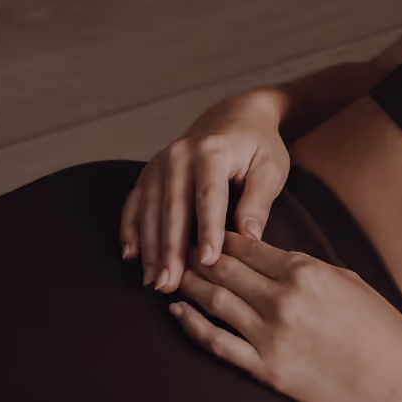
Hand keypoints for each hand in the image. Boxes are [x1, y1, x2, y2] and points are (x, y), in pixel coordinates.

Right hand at [119, 101, 290, 292]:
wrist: (236, 117)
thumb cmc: (258, 147)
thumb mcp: (270, 168)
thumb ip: (258, 202)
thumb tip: (248, 238)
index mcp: (212, 151)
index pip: (208, 197)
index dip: (207, 232)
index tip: (207, 262)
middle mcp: (179, 154)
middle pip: (172, 209)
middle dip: (170, 250)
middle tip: (170, 284)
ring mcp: (159, 163)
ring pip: (150, 211)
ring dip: (150, 249)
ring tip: (154, 282)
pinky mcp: (149, 173)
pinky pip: (135, 204)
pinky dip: (131, 231)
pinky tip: (131, 256)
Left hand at [165, 227, 401, 401]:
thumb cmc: (386, 336)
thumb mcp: (351, 285)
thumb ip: (310, 270)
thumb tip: (276, 261)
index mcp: (307, 272)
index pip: (248, 247)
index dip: (221, 238)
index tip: (205, 233)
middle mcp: (284, 299)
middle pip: (224, 269)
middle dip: (197, 256)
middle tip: (176, 249)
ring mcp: (272, 336)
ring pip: (214, 301)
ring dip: (188, 285)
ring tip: (172, 275)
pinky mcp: (268, 371)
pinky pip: (217, 343)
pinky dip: (192, 325)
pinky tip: (177, 313)